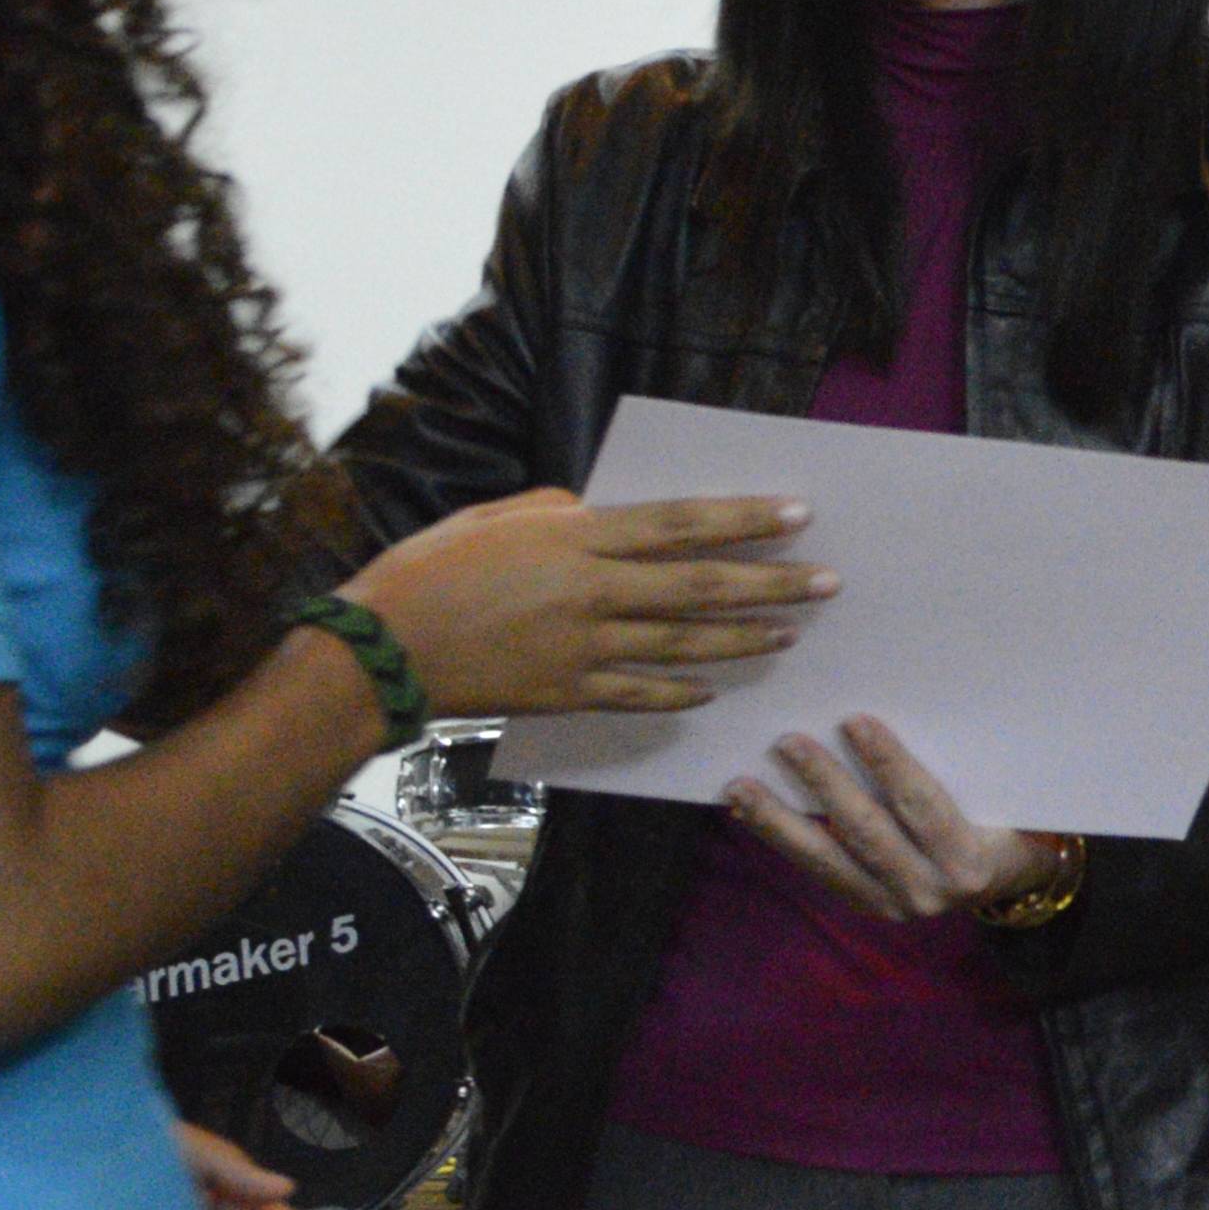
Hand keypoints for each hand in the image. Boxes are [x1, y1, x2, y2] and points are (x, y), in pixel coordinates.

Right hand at [345, 489, 830, 719]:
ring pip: (685, 644)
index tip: (797, 514)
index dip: (743, 519)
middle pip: (701, 586)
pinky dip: (681, 693)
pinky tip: (713, 688)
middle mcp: (591, 592)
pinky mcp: (568, 693)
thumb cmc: (428, 572)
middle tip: (827, 583)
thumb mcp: (494, 518)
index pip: (680, 524)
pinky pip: (641, 695)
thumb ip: (559, 515)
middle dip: (772, 584)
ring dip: (743, 638)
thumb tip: (600, 515)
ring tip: (790, 633)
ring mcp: (584, 648)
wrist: (381, 650)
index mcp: (575, 538)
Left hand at [726, 715, 1056, 922]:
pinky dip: (780, 839)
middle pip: (867, 833)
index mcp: (968, 861)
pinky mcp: (865, 906)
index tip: (856, 720)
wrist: (1009, 880)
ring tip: (741, 785)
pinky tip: (748, 811)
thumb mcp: (998, 796)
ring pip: (827, 859)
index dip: (890, 763)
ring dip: (780, 820)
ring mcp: (891, 905)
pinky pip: (818, 869)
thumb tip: (888, 714)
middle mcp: (928, 892)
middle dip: (825, 785)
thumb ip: (960, 767)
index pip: (922, 805)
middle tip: (788, 740)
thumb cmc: (1007, 819)